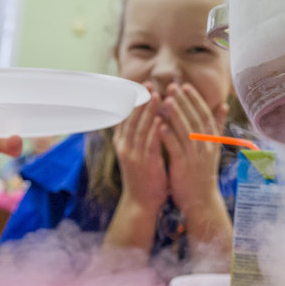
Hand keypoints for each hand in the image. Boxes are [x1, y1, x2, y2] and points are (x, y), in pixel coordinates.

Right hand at [112, 88, 168, 212]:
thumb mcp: (138, 154)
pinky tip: (162, 118)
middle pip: (131, 117)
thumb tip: (147, 118)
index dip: (132, 99)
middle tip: (148, 83)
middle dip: (140, 99)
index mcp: (122, 142)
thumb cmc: (144, 177)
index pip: (125, 115)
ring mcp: (133, 155)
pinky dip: (154, 130)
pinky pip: (149, 143)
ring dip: (148, 110)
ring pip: (140, 127)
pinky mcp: (144, 163)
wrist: (141, 203)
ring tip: (156, 94)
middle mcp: (125, 146)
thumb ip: (140, 136)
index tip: (139, 84)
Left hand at [157, 83, 228, 213]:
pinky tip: (159, 125)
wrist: (201, 201)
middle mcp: (205, 147)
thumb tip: (224, 104)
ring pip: (186, 132)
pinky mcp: (184, 167)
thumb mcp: (213, 148)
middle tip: (173, 86)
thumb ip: (216, 126)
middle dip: (185, 102)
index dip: (196, 100)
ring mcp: (195, 157)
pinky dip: (169, 136)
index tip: (186, 86)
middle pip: (196, 120)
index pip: (205, 115)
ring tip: (167, 100)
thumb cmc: (203, 172)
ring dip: (177, 115)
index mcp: (211, 141)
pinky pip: (176, 149)